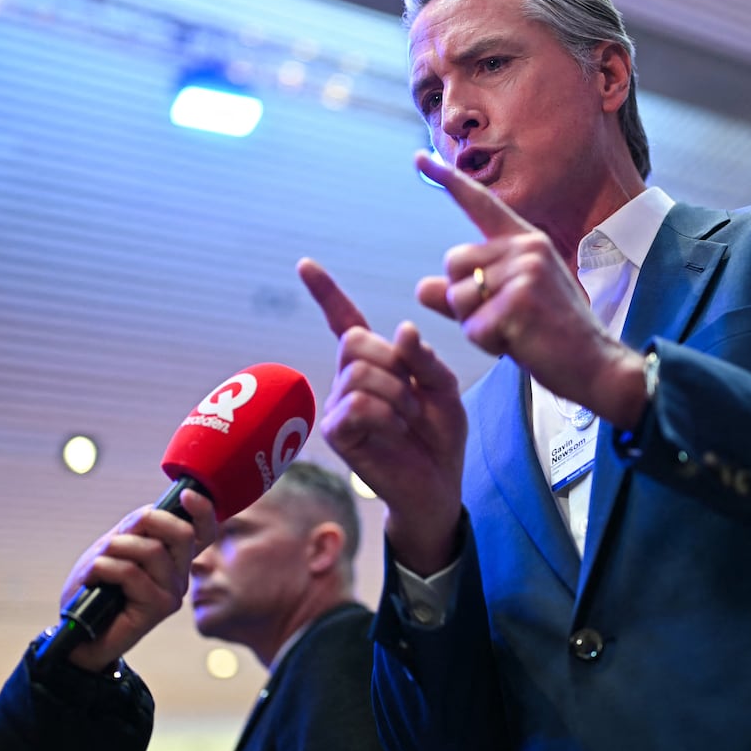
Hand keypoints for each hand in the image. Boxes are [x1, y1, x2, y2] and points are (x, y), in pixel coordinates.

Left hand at [59, 488, 214, 671]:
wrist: (78, 634)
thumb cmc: (95, 589)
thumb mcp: (113, 548)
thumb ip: (135, 530)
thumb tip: (152, 510)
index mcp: (174, 558)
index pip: (203, 531)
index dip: (203, 510)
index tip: (185, 494)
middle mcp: (180, 574)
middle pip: (183, 533)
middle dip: (146, 522)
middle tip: (116, 537)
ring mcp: (173, 592)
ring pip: (153, 550)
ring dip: (115, 548)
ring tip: (96, 564)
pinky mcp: (159, 607)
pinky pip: (132, 572)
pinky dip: (104, 568)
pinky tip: (93, 580)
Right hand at [298, 257, 466, 574]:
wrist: (438, 486)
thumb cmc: (439, 439)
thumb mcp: (445, 390)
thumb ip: (425, 359)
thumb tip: (403, 328)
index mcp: (375, 364)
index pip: (346, 321)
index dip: (326, 293)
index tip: (305, 264)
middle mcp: (348, 380)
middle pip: (355, 341)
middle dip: (394, 364)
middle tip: (414, 398)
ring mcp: (339, 407)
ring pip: (359, 373)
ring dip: (397, 396)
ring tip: (408, 421)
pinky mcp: (338, 434)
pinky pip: (358, 406)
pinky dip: (387, 417)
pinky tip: (396, 433)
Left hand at [414, 152, 646, 427]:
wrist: (596, 366)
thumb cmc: (552, 337)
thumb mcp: (506, 308)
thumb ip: (464, 296)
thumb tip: (421, 287)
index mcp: (526, 242)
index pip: (480, 204)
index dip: (447, 181)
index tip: (420, 157)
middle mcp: (526, 247)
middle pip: (453, 265)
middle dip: (464, 300)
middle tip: (505, 319)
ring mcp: (525, 272)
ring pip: (458, 297)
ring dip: (475, 325)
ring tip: (515, 332)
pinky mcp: (520, 302)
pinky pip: (473, 328)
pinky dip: (488, 344)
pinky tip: (520, 344)